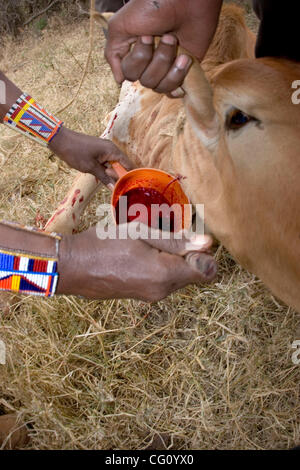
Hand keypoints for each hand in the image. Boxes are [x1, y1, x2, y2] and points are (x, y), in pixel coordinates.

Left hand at [49, 126, 131, 185]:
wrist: (60, 141)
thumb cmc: (76, 152)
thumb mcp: (91, 168)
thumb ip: (104, 178)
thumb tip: (114, 187)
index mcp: (112, 150)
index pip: (127, 163)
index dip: (129, 175)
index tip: (130, 186)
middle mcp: (111, 148)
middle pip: (121, 165)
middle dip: (119, 176)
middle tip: (115, 187)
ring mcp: (104, 149)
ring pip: (113, 164)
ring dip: (111, 174)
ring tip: (109, 184)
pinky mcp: (98, 151)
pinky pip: (106, 162)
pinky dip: (105, 170)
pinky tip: (102, 177)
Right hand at [57, 225, 216, 300]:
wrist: (73, 267)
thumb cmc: (104, 244)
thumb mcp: (141, 233)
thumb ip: (176, 241)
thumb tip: (208, 244)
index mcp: (165, 274)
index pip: (207, 270)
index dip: (204, 253)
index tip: (189, 238)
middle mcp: (162, 291)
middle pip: (193, 273)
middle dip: (187, 254)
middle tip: (164, 235)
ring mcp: (151, 296)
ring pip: (178, 277)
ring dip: (172, 260)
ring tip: (148, 243)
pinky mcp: (142, 296)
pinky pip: (163, 282)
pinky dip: (161, 267)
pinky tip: (141, 254)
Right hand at [105, 0, 222, 90]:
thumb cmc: (153, 6)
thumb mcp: (121, 26)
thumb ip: (113, 54)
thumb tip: (119, 80)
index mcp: (133, 52)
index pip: (129, 74)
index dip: (138, 60)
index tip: (145, 36)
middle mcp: (148, 62)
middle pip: (146, 82)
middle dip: (156, 59)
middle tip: (167, 35)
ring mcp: (166, 68)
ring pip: (160, 87)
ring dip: (168, 63)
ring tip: (176, 40)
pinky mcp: (184, 70)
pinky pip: (175, 91)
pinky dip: (178, 78)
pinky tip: (184, 60)